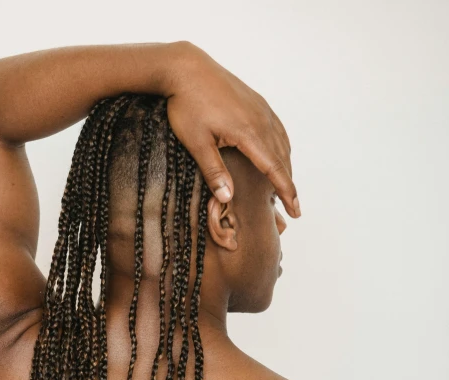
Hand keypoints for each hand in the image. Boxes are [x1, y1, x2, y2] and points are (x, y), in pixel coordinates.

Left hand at [164, 42, 299, 217]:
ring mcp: (261, 108)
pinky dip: (281, 145)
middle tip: (293, 207)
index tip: (295, 210)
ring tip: (285, 185)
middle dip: (288, 183)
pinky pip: (276, 128)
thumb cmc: (187, 105)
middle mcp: (261, 119)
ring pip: (281, 142)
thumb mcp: (196, 142)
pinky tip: (277, 153)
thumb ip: (214, 171)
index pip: (274, 169)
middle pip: (282, 157)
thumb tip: (228, 198)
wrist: (186, 68)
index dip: (286, 191)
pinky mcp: (256, 101)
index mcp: (249, 132)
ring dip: (286, 165)